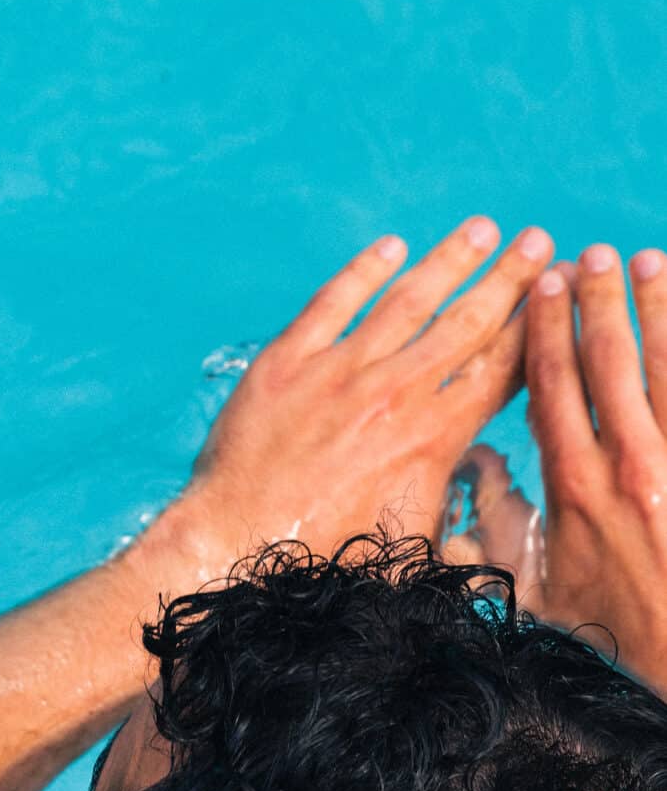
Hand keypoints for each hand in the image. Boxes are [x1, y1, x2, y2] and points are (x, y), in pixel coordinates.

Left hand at [187, 219, 554, 556]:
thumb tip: (475, 493)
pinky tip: (391, 247)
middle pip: (465, 321)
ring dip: (449, 261)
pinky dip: (364, 271)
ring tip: (481, 229)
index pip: (499, 368)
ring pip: (407, 300)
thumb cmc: (325, 561)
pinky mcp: (286, 363)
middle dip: (508, 278)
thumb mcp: (410, 547)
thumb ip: (449, 508)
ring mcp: (338, 372)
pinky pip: (332, 302)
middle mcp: (392, 393)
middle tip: (537, 241)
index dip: (534, 328)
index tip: (555, 297)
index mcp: (430, 438)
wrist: (236, 548)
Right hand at [524, 245, 666, 693]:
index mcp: (574, 489)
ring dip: (657, 306)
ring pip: (666, 363)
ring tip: (647, 261)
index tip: (540, 287)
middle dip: (597, 301)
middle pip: (609, 360)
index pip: (553, 388)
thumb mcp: (530, 587)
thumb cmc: (603, 631)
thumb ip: (492, 524)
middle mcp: (628, 465)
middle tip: (590, 255)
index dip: (545, 331)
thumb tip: (472, 469)